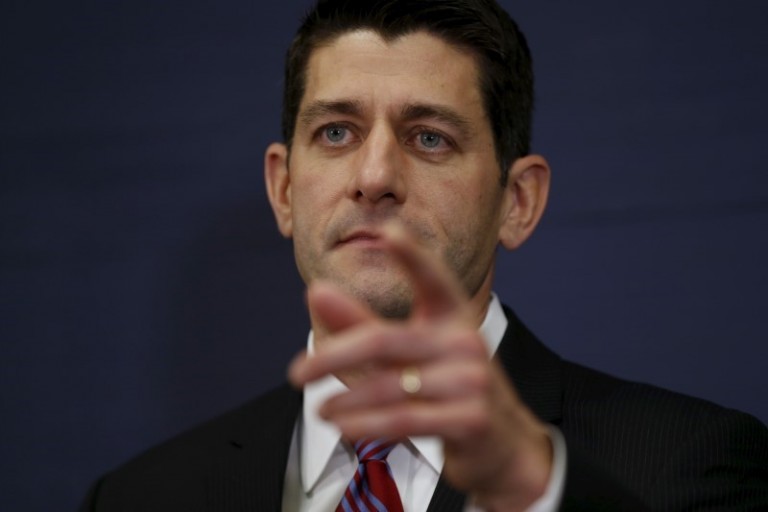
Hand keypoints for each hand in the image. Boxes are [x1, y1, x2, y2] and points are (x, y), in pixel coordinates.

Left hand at [288, 223, 552, 510]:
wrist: (501, 442)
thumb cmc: (447, 387)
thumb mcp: (408, 351)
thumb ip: (360, 322)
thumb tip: (315, 290)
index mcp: (453, 315)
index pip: (433, 278)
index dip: (412, 255)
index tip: (389, 231)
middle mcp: (465, 341)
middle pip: (385, 340)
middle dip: (334, 356)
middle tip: (297, 372)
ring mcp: (472, 380)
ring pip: (392, 386)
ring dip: (348, 400)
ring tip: (319, 410)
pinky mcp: (471, 419)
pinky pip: (407, 420)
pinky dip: (368, 425)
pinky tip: (343, 427)